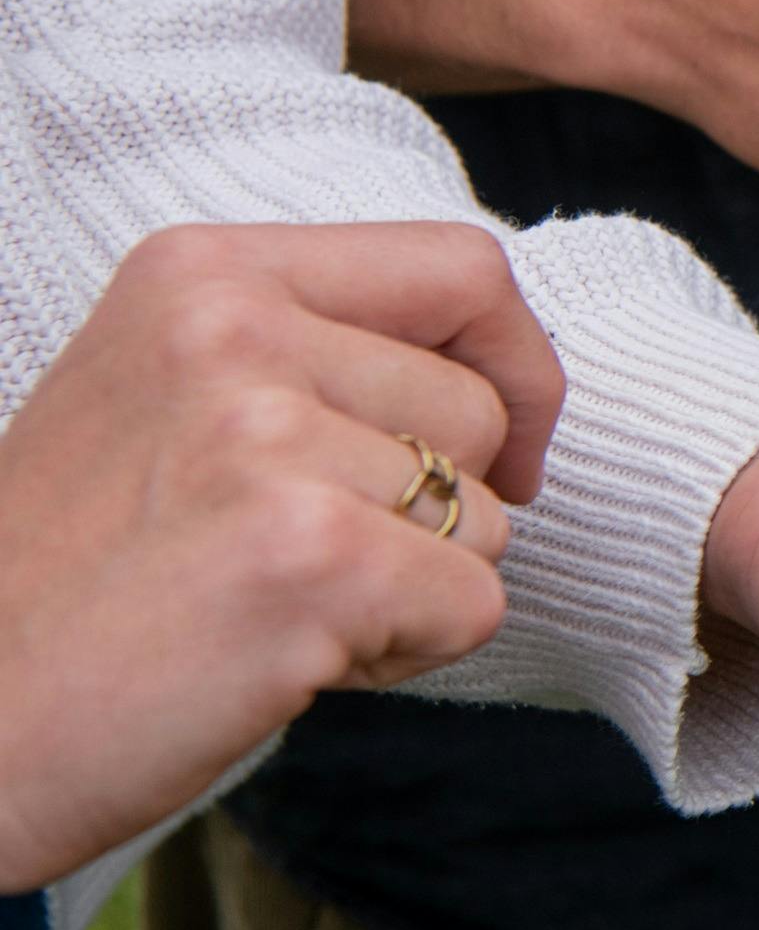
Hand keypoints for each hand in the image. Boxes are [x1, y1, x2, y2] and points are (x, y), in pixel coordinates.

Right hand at [0, 224, 563, 889]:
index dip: (515, 367)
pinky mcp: (307, 556)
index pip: (464, 269)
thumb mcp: (166, 397)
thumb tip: (508, 378)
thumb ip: (314, 351)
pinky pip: (472, 605)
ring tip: (266, 607)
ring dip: (408, 588)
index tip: (495, 449)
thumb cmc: (73, 582)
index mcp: (202, 272)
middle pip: (480, 412)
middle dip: (434, 508)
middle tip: (290, 561)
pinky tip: (279, 660)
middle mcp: (232, 329)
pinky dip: (402, 655)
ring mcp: (266, 439)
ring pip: (483, 519)